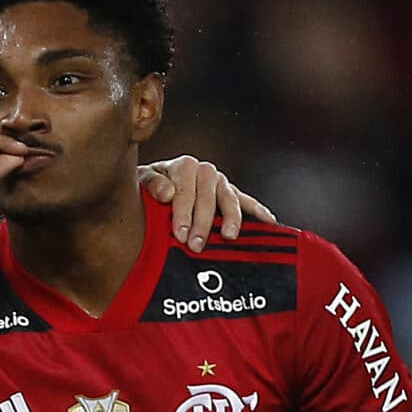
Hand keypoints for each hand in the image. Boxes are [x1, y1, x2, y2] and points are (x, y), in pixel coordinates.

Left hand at [140, 156, 275, 251]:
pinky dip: (258, 210)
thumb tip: (167, 193)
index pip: (185, 191)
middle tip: (196, 245)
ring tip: (229, 235)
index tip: (179, 234)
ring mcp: (221, 182)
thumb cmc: (147, 188)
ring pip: (229, 199)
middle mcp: (205, 171)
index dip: (183, 213)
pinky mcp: (231, 194)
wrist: (153, 187)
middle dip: (203, 222)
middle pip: (208, 197)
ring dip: (231, 217)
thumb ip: (152, 184)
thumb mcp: (142, 181)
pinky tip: (269, 222)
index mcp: (184, 166)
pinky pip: (247, 201)